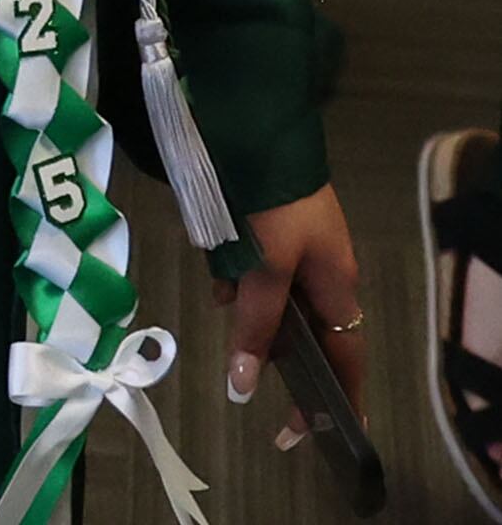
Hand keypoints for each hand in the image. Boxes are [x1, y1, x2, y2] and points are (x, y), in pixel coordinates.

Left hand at [226, 187, 363, 442]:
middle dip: (267, 340)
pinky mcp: (269, 227)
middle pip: (300, 329)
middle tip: (238, 351)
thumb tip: (243, 384)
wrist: (255, 127)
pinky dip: (232, 269)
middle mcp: (324, 272)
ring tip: (220, 282)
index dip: (336, 397)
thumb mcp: (266, 266)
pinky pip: (250, 266)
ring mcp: (298, 247)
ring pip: (268, 296)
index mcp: (338, 286)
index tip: (316, 431)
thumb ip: (256, 322)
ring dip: (242, 298)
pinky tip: (213, 258)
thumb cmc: (272, 201)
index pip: (345, 359)